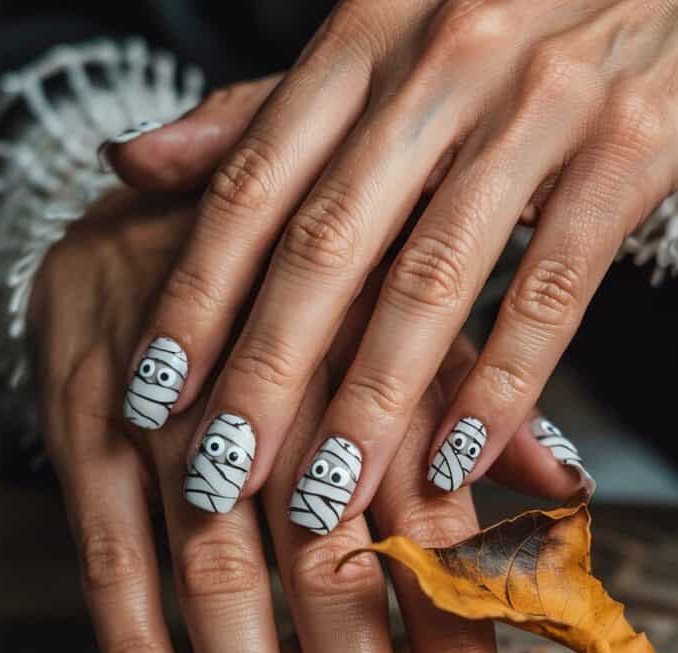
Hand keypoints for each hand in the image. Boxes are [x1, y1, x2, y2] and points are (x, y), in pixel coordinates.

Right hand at [34, 176, 522, 652]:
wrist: (166, 186)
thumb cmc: (305, 270)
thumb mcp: (401, 305)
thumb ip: (473, 397)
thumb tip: (566, 477)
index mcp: (377, 369)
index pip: (431, 538)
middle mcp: (283, 398)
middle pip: (326, 571)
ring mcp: (176, 411)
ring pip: (215, 576)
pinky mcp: (89, 421)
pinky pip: (108, 548)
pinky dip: (135, 649)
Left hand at [109, 0, 672, 524]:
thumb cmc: (508, 25)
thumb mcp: (377, 50)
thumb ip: (263, 117)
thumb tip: (134, 162)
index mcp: (364, 40)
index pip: (254, 186)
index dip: (196, 298)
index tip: (152, 395)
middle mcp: (440, 64)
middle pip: (328, 246)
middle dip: (265, 375)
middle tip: (219, 474)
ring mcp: (538, 106)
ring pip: (432, 279)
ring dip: (370, 404)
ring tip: (326, 495)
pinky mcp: (629, 150)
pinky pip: (552, 288)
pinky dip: (500, 384)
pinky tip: (455, 460)